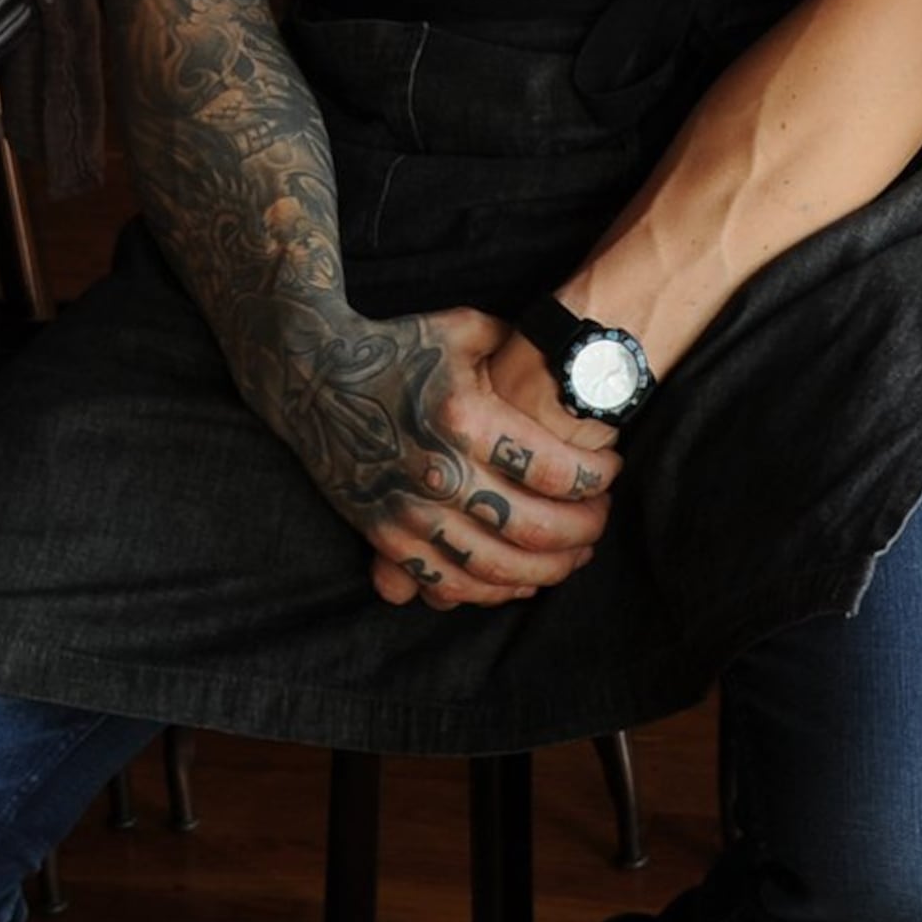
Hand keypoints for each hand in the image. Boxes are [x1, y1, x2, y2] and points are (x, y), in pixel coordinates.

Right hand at [251, 304, 616, 611]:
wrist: (310, 373)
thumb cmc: (398, 346)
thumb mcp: (464, 329)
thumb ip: (522, 348)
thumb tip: (573, 364)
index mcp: (465, 416)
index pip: (556, 470)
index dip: (598, 478)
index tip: (612, 471)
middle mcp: (438, 470)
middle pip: (533, 527)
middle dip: (583, 530)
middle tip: (602, 520)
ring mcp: (408, 510)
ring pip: (495, 568)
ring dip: (546, 570)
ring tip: (574, 555)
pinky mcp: (384, 535)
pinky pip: (446, 584)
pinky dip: (490, 592)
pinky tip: (520, 580)